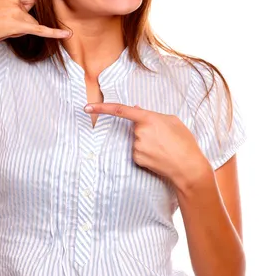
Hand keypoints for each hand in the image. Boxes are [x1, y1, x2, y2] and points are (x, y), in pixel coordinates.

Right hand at [0, 0, 71, 42]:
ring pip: (30, 22)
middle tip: (2, 24)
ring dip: (19, 29)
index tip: (11, 13)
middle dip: (21, 18)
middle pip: (30, 10)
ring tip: (0, 30)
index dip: (21, 7)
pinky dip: (55, 32)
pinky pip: (42, 29)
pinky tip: (67, 33)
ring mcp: (17, 11)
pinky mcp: (19, 25)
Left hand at [84, 102, 211, 189]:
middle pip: (135, 126)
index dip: (101, 108)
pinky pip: (137, 151)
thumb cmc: (184, 142)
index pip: (120, 110)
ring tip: (165, 147)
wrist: (188, 167)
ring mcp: (136, 147)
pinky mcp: (136, 159)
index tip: (87, 107)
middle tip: (164, 137)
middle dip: (146, 129)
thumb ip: (151, 114)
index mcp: (149, 118)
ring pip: (136, 139)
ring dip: (147, 141)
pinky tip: (159, 155)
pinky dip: (146, 151)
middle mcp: (139, 133)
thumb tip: (134, 108)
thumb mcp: (172, 121)